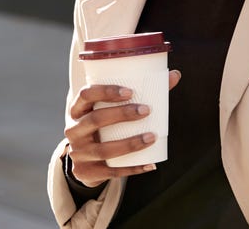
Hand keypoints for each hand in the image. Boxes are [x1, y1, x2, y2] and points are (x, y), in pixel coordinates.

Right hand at [64, 69, 180, 187]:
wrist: (85, 159)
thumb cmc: (104, 125)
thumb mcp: (109, 109)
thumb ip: (141, 92)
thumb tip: (175, 75)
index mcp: (77, 109)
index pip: (86, 94)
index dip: (106, 91)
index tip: (130, 91)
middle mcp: (73, 130)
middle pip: (95, 119)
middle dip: (122, 114)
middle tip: (146, 110)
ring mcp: (78, 153)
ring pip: (104, 149)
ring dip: (130, 143)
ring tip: (152, 137)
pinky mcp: (86, 172)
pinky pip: (111, 172)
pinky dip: (132, 168)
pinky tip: (150, 164)